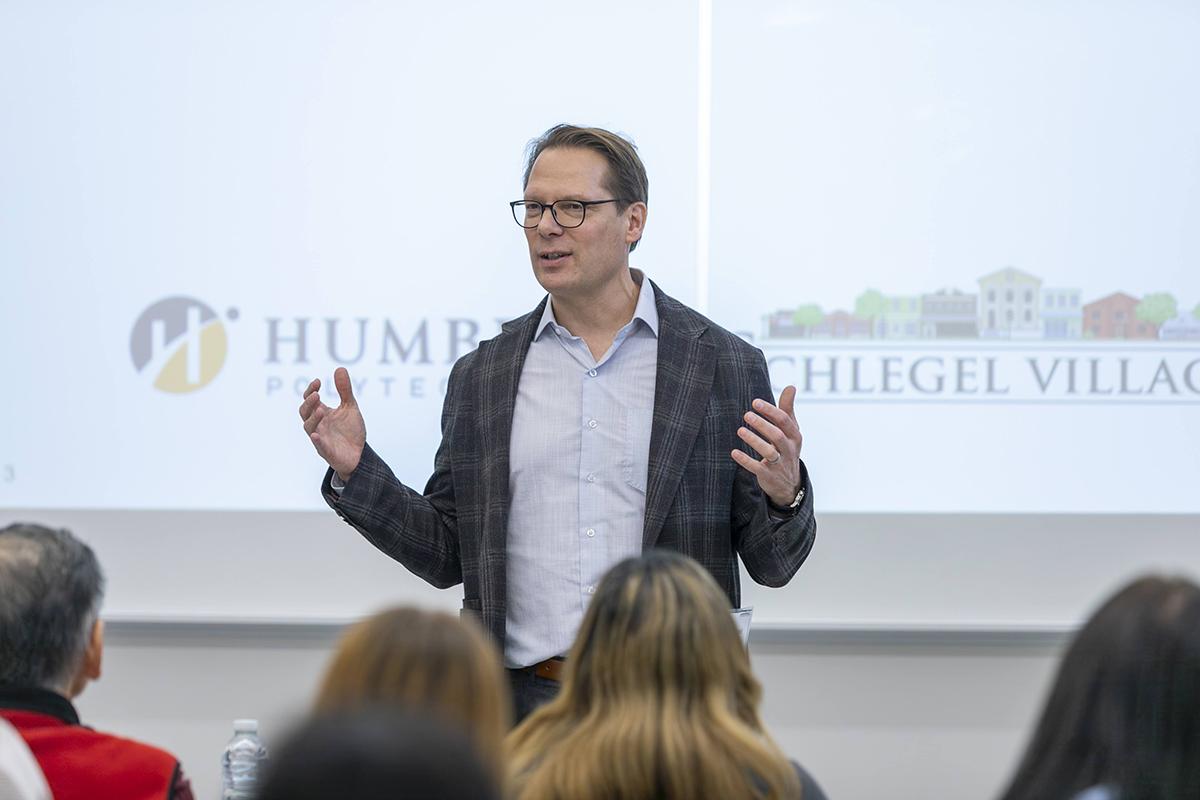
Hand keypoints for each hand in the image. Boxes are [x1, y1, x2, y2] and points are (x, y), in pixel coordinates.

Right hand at [299, 367, 365, 481]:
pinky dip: (317, 440)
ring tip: (322, 409)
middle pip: (304, 413)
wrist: (359, 454)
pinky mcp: (327, 451)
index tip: (318, 381)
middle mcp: (317, 424)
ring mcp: (320, 438)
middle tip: (317, 394)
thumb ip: (344, 390)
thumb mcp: (350, 407)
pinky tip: (316, 435)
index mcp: (321, 413)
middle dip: (309, 403)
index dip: (310, 390)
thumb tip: (339, 368)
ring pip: (309, 428)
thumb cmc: (351, 431)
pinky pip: (319, 446)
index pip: (309, 400)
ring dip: (313, 418)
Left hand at [730, 385, 803, 506]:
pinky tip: (734, 452)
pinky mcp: (769, 476)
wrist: (789, 483)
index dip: (770, 411)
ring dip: (754, 441)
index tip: (755, 402)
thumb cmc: (787, 448)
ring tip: (740, 430)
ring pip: (769, 452)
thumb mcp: (790, 430)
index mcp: (795, 436)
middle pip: (777, 436)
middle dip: (762, 424)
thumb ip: (787, 409)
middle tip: (746, 415)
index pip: (784, 421)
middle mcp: (789, 450)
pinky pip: (757, 468)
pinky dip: (745, 460)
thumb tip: (791, 386)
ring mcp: (780, 464)